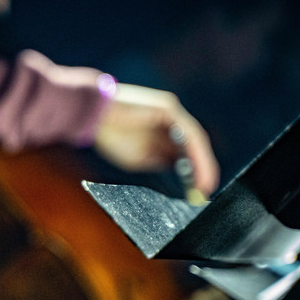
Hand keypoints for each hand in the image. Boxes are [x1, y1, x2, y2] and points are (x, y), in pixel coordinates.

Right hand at [93, 83, 219, 196]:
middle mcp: (170, 121)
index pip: (184, 152)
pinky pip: (188, 133)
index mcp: (161, 131)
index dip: (193, 171)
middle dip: (201, 170)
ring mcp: (171, 113)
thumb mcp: (139, 157)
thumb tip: (180, 171)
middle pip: (193, 147)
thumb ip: (160, 161)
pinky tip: (197, 167)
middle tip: (205, 190)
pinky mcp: (168, 108)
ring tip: (204, 183)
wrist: (95, 115)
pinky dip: (195, 151)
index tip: (197, 189)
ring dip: (202, 163)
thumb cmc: (111, 135)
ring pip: (194, 140)